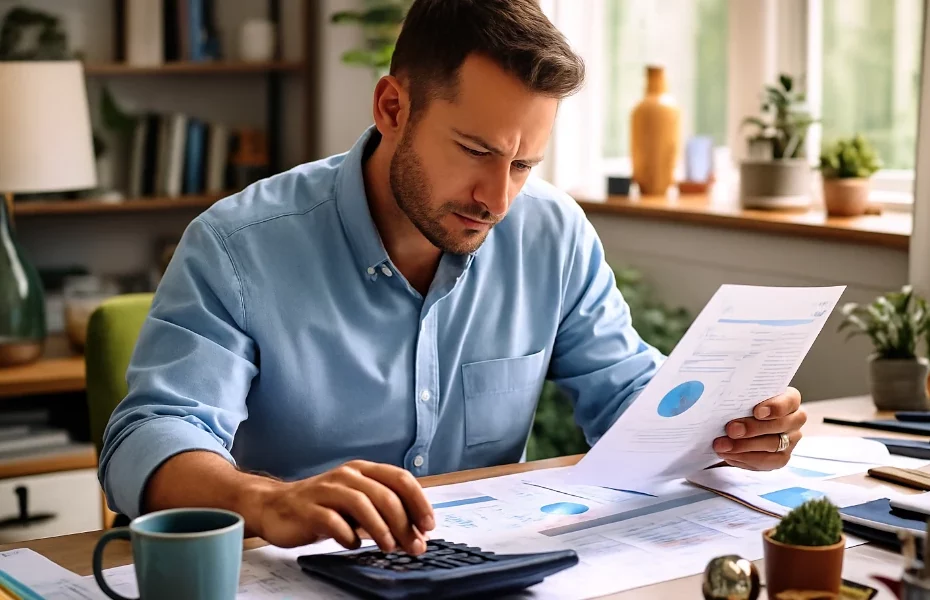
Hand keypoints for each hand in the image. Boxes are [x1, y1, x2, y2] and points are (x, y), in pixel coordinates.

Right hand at [255, 460, 434, 554]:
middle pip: (385, 495)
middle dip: (404, 523)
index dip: (419, 502)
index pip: (400, 478)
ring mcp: (326, 490)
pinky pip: (333, 521)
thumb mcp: (358, 504)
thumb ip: (384, 513)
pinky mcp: (308, 509)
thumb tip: (417, 533)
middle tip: (414, 546)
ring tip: (389, 547)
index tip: (429, 526)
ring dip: (380, 529)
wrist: (276, 507)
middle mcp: (347, 475)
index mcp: (363, 470)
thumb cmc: (323, 506)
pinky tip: (353, 545)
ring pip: (362, 504)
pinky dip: (348, 536)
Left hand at [712, 387, 805, 470]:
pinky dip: (745, 458)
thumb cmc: (742, 406)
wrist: (738, 428)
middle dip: (753, 428)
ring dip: (744, 446)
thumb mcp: (743, 398)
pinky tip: (729, 454)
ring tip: (722, 445)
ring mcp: (790, 440)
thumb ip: (741, 397)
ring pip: (772, 445)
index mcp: (789, 399)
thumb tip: (725, 398)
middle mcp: (794, 420)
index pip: (790, 401)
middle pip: (780, 425)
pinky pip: (766, 461)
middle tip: (731, 430)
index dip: (775, 407)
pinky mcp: (781, 458)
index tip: (757, 412)